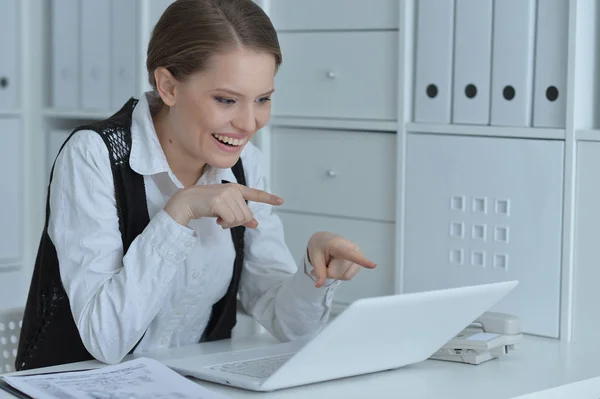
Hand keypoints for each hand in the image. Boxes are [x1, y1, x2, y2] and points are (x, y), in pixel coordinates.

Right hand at [164, 183, 283, 227]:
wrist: (186, 202)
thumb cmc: (205, 205)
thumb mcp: (225, 209)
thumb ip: (240, 214)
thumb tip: (255, 223)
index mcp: (235, 188)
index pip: (254, 193)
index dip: (268, 198)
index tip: (281, 201)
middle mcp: (233, 189)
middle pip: (247, 214)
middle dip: (237, 221)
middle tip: (224, 219)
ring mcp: (226, 194)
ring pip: (240, 218)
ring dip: (230, 224)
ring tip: (219, 218)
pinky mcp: (219, 202)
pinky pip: (230, 220)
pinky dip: (225, 224)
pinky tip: (216, 219)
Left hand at [306, 232, 376, 287]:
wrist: (324, 241)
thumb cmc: (319, 245)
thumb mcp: (314, 256)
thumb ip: (318, 271)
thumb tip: (319, 285)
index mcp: (340, 245)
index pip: (351, 254)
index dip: (362, 261)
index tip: (373, 265)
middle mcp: (353, 249)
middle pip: (340, 272)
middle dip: (329, 272)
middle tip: (324, 263)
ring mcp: (358, 256)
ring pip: (345, 276)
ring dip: (334, 273)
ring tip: (331, 262)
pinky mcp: (358, 263)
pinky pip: (348, 276)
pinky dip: (339, 274)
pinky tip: (336, 265)